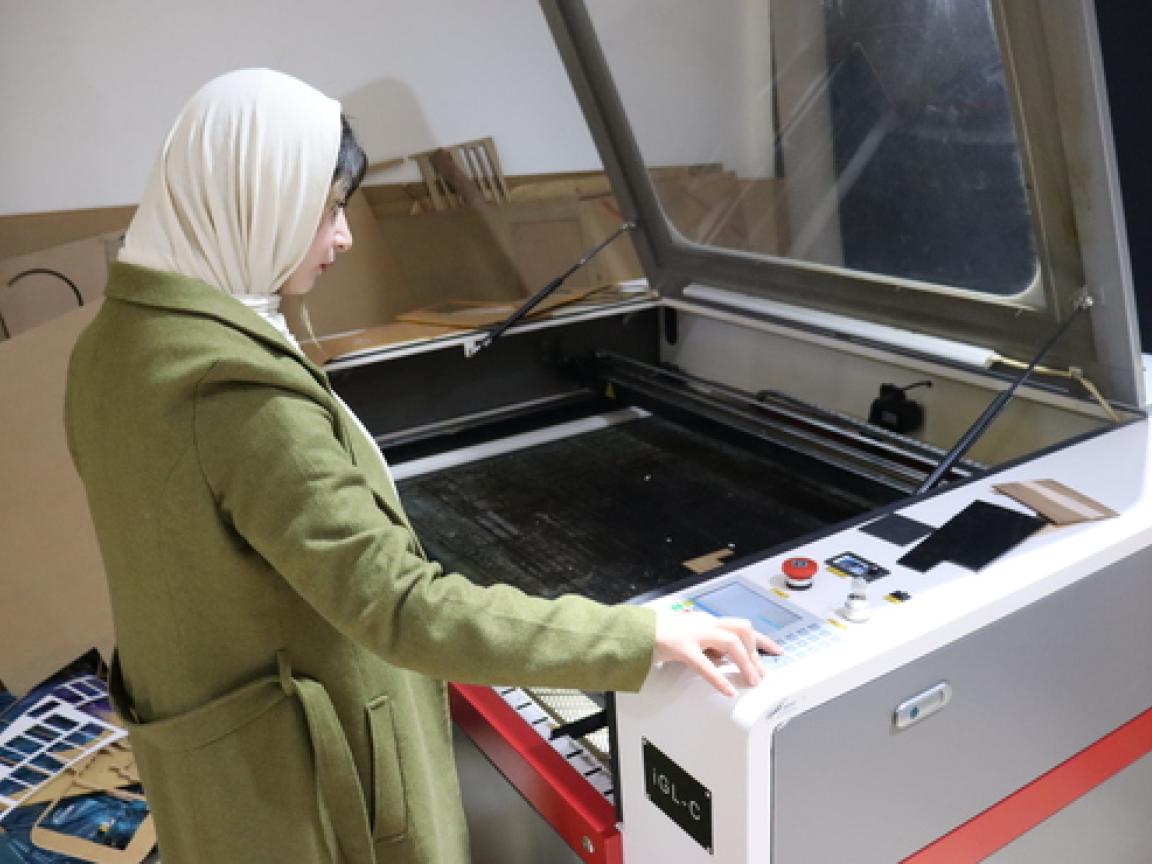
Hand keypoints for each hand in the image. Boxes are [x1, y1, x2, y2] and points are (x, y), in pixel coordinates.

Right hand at [653, 612, 780, 697]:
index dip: (762, 639)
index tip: (776, 651)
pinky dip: (718, 678)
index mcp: (708, 623)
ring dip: (744, 662)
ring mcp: (693, 633)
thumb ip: (710, 647)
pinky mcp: (680, 646)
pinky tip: (726, 690)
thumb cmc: (662, 636)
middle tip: (759, 674)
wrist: (635, 631)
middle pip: (742, 629)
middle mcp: (704, 624)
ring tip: (751, 681)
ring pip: (729, 641)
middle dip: (755, 651)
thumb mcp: (692, 639)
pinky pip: (703, 663)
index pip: (742, 627)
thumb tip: (729, 661)